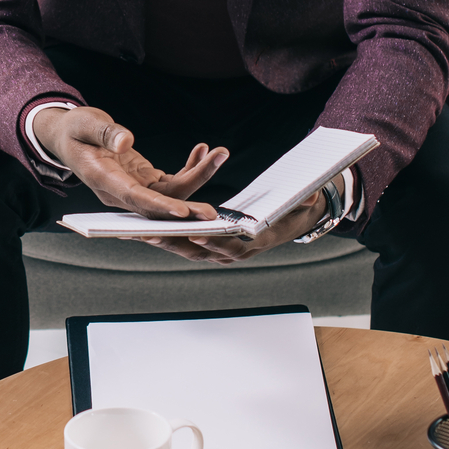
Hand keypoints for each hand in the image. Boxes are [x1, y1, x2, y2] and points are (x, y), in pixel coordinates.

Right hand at [33, 106, 227, 220]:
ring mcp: (133, 188)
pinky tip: (203, 149)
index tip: (183, 213)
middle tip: (213, 213)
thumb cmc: (75, 128)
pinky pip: (171, 181)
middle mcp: (119, 191)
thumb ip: (105, 132)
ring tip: (219, 153)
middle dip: (188, 207)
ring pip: (170, 194)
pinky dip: (190, 167)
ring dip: (197, 177)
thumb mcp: (85, 122)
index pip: (134, 198)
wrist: (69, 136)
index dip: (159, 207)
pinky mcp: (144, 181)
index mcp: (102, 179)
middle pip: (158, 204)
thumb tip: (126, 142)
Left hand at [144, 173, 342, 262]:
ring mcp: (222, 251)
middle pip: (201, 252)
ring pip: (189, 250)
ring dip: (164, 243)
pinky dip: (167, 239)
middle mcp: (236, 252)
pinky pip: (187, 244)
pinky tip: (146, 231)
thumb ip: (304, 200)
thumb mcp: (303, 204)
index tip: (193, 235)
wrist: (294, 220)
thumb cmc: (296, 209)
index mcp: (255, 243)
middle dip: (173, 244)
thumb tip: (310, 196)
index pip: (230, 247)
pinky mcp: (212, 246)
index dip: (211, 242)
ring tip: (139, 233)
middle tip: (149, 234)